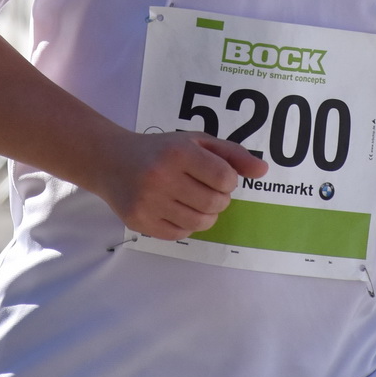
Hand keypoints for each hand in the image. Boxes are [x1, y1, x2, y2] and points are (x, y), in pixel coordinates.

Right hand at [94, 131, 268, 239]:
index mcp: (179, 153)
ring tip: (193, 199)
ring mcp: (149, 202)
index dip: (228, 180)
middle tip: (207, 190)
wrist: (112, 161)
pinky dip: (186, 225)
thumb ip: (232, 154)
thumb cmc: (161, 150)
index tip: (217, 175)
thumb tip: (263, 171)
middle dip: (220, 199)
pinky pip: (180, 234)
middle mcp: (162, 177)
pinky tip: (176, 208)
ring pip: (200, 222)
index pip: (225, 178)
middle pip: (215, 203)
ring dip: (206, 214)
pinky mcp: (140, 222)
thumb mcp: (196, 142)